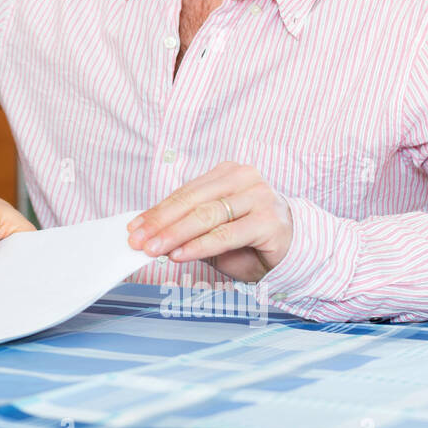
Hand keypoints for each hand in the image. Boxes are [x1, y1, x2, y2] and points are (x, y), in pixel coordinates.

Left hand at [127, 161, 292, 282]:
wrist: (294, 248)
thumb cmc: (248, 238)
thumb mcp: (213, 229)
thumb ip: (187, 226)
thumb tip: (149, 234)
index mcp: (227, 173)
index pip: (184, 192)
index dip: (157, 211)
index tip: (134, 227)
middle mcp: (244, 178)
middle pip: (192, 201)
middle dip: (160, 223)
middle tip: (138, 240)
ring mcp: (259, 197)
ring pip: (206, 216)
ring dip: (175, 234)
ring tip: (153, 249)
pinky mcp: (269, 220)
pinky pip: (225, 234)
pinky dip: (199, 246)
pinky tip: (180, 254)